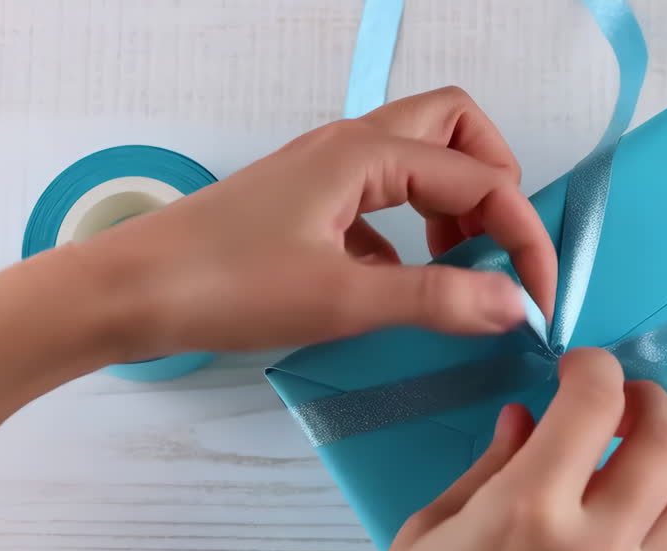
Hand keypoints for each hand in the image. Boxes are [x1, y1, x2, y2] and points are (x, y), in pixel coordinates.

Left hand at [74, 86, 556, 360]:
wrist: (127, 292)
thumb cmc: (225, 287)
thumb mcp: (343, 299)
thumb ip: (438, 298)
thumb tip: (515, 305)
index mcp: (368, 154)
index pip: (481, 176)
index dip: (522, 237)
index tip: (538, 300)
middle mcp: (351, 146)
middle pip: (456, 130)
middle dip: (495, 187)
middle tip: (502, 255)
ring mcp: (326, 171)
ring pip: (419, 162)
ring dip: (454, 208)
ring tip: (460, 273)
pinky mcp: (306, 202)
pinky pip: (381, 199)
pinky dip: (411, 233)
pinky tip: (400, 286)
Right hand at [315, 349, 666, 550]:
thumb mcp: (425, 537)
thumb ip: (488, 470)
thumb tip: (526, 423)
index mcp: (523, 515)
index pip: (596, 404)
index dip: (592, 368)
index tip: (579, 368)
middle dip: (649, 403)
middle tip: (623, 400)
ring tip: (624, 473)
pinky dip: (647, 537)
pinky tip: (603, 539)